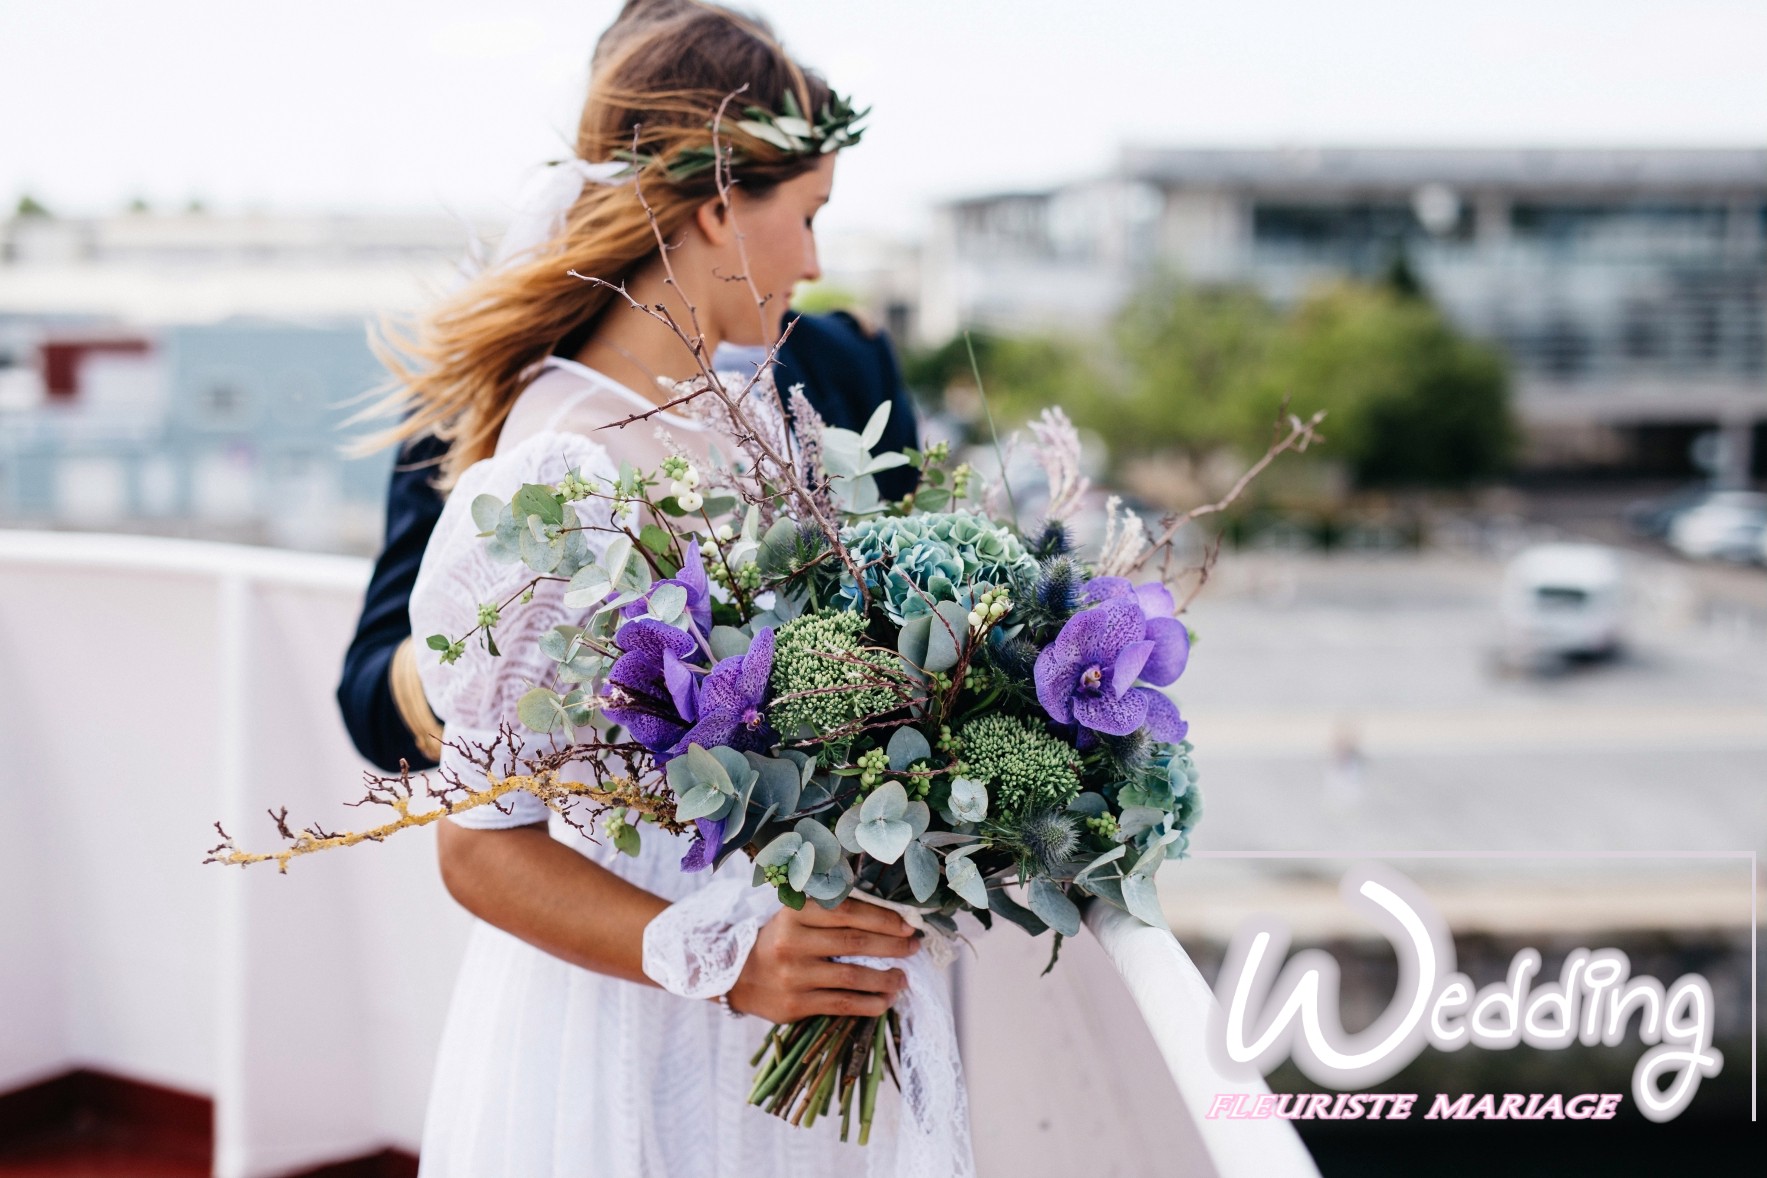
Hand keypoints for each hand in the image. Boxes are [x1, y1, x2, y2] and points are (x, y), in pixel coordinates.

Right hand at [725, 897, 921, 1021]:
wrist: (737, 976)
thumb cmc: (781, 940)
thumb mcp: (797, 916)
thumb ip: (833, 913)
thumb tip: (890, 920)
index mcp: (795, 911)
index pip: (847, 911)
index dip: (882, 918)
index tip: (907, 925)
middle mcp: (792, 941)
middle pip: (854, 942)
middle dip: (892, 946)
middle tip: (913, 947)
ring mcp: (793, 974)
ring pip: (852, 977)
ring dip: (886, 979)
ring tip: (903, 978)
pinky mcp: (795, 1004)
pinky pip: (842, 1004)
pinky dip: (870, 1003)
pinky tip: (886, 1000)